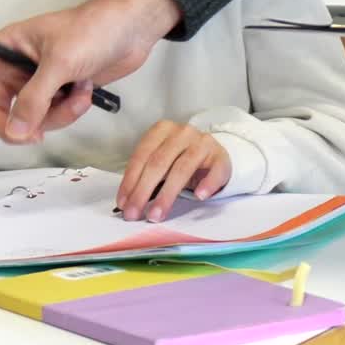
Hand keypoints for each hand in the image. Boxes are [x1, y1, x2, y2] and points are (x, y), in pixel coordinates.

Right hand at [0, 0, 181, 142]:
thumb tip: (15, 131)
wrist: (132, 28)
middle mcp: (16, 66)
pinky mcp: (59, 93)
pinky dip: (70, 112)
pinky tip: (86, 91)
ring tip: (77, 92)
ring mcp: (38, 81)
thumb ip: (34, 99)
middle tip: (32, 131)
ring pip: (27, 119)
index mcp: (5, 47)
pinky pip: (52, 118)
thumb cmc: (93, 28)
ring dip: (54, 115)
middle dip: (15, 123)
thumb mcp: (60, 63)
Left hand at [116, 121, 231, 221]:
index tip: (123, 203)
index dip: (130, 180)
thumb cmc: (180, 159)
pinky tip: (199, 196)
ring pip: (182, 169)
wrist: (213, 154)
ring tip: (156, 214)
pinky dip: (207, 184)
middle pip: (158, 163)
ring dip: (167, 195)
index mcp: (162, 130)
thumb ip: (145, 176)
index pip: (142, 155)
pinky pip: (214, 171)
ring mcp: (203, 143)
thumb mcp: (161, 162)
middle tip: (134, 214)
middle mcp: (182, 132)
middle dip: (143, 191)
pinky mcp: (221, 156)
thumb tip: (126, 202)